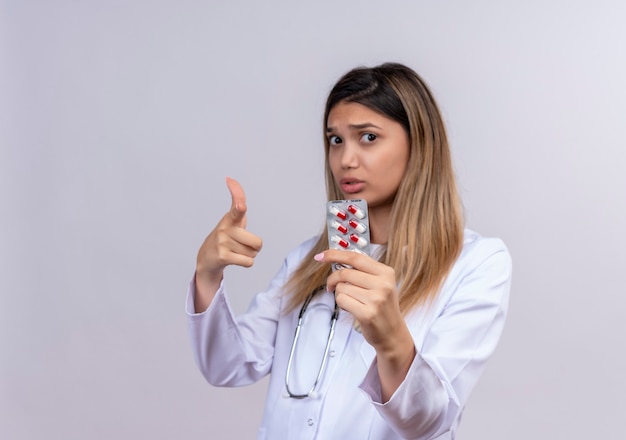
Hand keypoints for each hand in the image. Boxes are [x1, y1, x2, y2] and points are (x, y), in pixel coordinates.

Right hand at [195, 178, 262, 302]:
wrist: (207, 258)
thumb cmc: (225, 237)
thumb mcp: (232, 219)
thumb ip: (237, 201)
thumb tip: (230, 179)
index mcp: (230, 219)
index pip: (237, 208)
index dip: (240, 205)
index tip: (240, 205)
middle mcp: (225, 229)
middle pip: (258, 242)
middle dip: (255, 247)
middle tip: (242, 245)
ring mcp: (223, 242)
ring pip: (253, 253)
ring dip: (248, 255)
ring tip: (235, 251)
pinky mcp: (222, 256)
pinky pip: (248, 262)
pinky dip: (246, 263)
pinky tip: (234, 259)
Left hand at [315, 249, 414, 400]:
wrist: (392, 334)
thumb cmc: (382, 307)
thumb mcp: (380, 284)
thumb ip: (362, 270)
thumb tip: (335, 259)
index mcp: (386, 272)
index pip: (355, 257)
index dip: (335, 254)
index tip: (321, 256)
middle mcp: (383, 284)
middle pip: (345, 273)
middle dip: (333, 279)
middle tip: (332, 286)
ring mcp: (376, 299)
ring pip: (341, 288)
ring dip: (340, 294)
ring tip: (351, 301)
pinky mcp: (367, 314)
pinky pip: (341, 300)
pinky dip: (341, 304)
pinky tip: (351, 308)